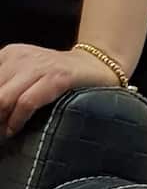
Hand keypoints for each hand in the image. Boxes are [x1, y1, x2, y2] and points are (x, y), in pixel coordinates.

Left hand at [0, 42, 120, 139]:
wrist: (96, 66)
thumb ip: (5, 88)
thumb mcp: (24, 75)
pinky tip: (13, 130)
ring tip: (2, 134)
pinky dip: (16, 120)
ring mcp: (39, 66)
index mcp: (8, 54)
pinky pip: (27, 103)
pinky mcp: (57, 78)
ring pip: (3, 99)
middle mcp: (20, 57)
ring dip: (0, 122)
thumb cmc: (57, 76)